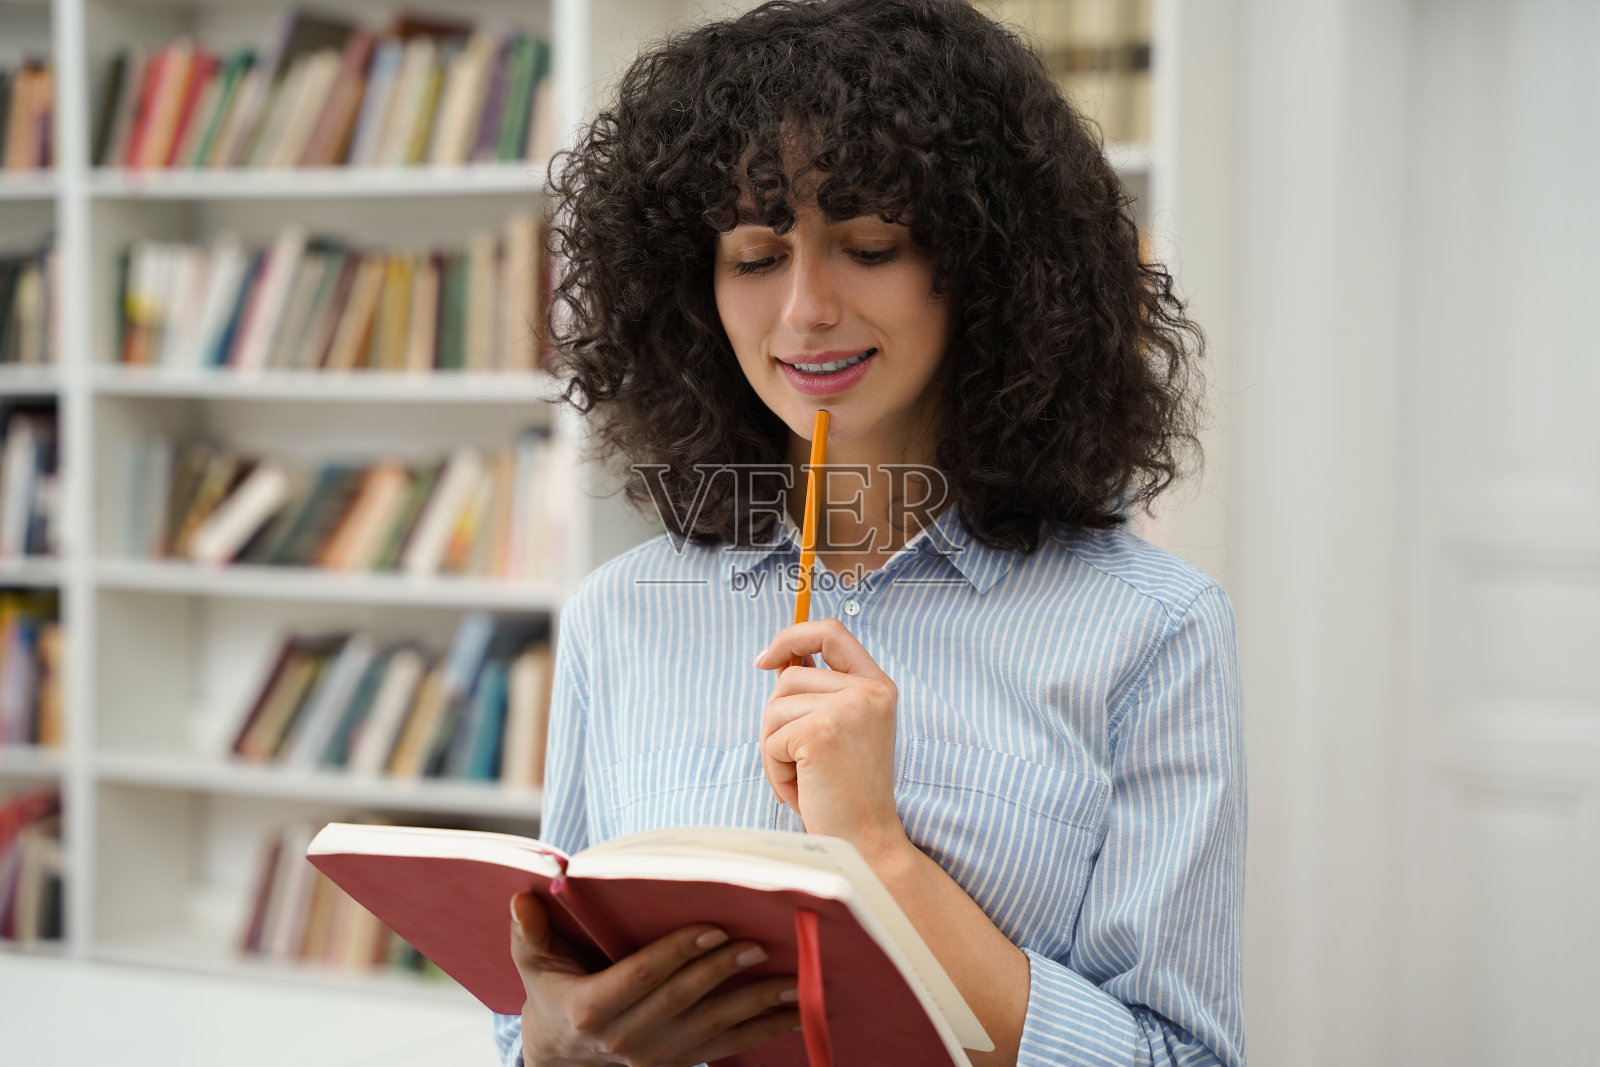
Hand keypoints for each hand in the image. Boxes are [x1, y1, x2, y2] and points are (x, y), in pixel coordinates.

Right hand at [510, 892, 799, 1066]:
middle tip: (758, 944)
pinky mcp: (678, 1065)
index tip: (713, 928)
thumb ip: (529, 932)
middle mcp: (626, 1039)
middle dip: (724, 971)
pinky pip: (727, 1048)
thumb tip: (523, 898)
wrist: (560, 1060)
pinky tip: (795, 1015)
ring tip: (791, 981)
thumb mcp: (532, 964)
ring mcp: (655, 1057)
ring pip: (713, 1027)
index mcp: (592, 1009)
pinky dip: (763, 1033)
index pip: (641, 976)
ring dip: (756, 1006)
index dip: (678, 952)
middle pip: (683, 999)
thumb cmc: (551, 995)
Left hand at [753, 618, 907, 857]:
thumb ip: (820, 694)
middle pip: (789, 678)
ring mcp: (847, 709)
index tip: (766, 659)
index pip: (831, 632)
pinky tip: (802, 790)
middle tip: (801, 763)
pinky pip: (771, 741)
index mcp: (878, 685)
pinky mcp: (821, 733)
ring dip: (776, 750)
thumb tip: (777, 663)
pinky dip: (775, 770)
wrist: (866, 842)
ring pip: (774, 709)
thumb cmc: (848, 793)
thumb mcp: (845, 731)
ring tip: (805, 779)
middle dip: (778, 722)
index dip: (792, 636)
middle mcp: (869, 691)